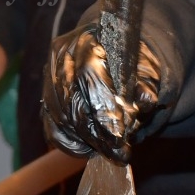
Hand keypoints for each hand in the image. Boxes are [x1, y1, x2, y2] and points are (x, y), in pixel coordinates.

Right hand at [41, 20, 162, 162]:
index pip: (89, 75)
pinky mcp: (47, 100)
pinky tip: (90, 150)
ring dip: (87, 141)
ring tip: (111, 153)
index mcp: (87, 40)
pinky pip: (52, 128)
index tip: (119, 135)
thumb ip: (148, 83)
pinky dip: (71, 144)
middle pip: (72, 101)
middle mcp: (62, 57)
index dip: (103, 108)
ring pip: (61, 118)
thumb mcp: (147, 67)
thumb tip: (147, 100)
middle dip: (97, 133)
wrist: (113, 53)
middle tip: (120, 153)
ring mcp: (50, 79)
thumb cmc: (132, 61)